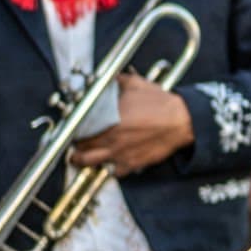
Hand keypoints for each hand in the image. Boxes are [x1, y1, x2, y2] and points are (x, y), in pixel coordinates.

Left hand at [68, 72, 194, 174]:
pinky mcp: (131, 164)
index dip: (70, 128)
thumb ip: (116, 81)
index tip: (70, 126)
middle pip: (79, 148)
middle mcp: (109, 138)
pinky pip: (113, 172)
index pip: (77, 127)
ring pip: (90, 163)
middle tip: (75, 142)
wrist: (180, 121)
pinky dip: (109, 168)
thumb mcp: (135, 83)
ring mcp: (119, 153)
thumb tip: (104, 78)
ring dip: (82, 160)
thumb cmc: (159, 103)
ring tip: (81, 157)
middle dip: (74, 146)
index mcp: (107, 118)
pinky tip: (110, 162)